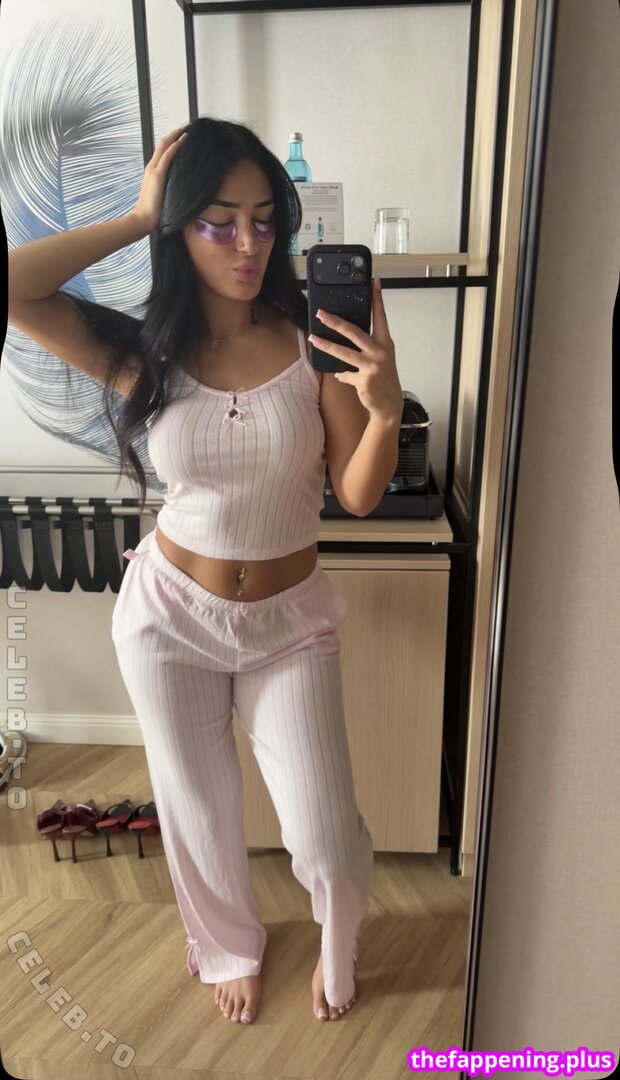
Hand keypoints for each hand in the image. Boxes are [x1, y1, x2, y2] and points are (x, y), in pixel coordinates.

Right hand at [132, 124, 188, 232]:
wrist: (142, 219)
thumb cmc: (153, 212)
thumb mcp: (162, 195)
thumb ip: (168, 187)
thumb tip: (180, 187)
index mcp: (152, 171)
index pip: (163, 150)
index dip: (172, 140)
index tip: (184, 134)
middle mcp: (152, 167)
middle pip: (163, 143)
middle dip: (175, 133)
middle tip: (188, 126)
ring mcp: (154, 170)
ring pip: (165, 146)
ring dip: (176, 135)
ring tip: (187, 128)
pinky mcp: (157, 175)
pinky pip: (167, 156)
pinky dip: (175, 146)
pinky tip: (183, 139)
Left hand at [308, 277, 402, 422]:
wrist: (389, 405)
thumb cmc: (383, 379)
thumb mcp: (380, 359)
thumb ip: (366, 347)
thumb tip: (345, 336)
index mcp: (385, 343)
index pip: (381, 316)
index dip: (377, 299)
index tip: (373, 281)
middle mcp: (380, 352)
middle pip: (354, 332)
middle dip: (336, 322)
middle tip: (321, 314)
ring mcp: (372, 366)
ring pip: (344, 353)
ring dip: (326, 345)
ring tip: (314, 339)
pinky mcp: (363, 380)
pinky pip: (345, 374)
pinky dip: (342, 376)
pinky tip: (342, 377)